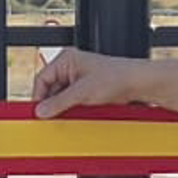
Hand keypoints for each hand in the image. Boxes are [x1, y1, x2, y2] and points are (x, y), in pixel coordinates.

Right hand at [31, 47, 148, 115]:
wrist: (139, 84)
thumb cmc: (117, 77)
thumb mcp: (82, 92)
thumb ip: (59, 102)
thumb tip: (42, 111)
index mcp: (66, 59)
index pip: (42, 79)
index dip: (39, 97)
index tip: (38, 112)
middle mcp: (71, 67)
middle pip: (51, 89)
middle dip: (52, 104)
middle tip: (50, 118)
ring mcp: (79, 79)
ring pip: (62, 97)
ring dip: (63, 108)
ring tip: (67, 116)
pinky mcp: (88, 90)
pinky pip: (72, 101)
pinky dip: (72, 109)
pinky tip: (75, 115)